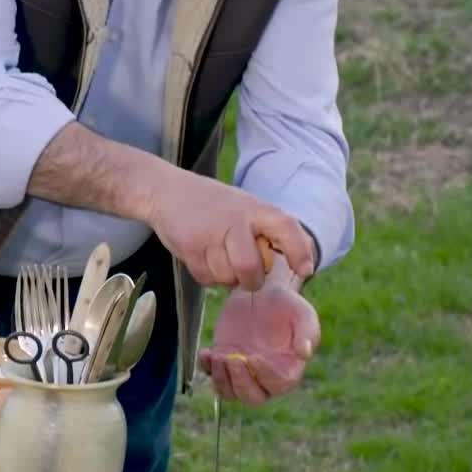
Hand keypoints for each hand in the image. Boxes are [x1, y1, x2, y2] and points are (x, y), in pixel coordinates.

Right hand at [146, 171, 316, 289]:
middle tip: (248, 275)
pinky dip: (208, 276)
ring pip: (228, 278)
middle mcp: (235, 220)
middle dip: (251, 280)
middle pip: (251, 268)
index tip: (305, 270)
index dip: (299, 250)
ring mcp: (210, 235)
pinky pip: (207, 279)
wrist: (166, 191)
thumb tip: (296, 264)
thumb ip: (265, 230)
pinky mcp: (190, 248)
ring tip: (219, 258)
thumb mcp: (244, 207)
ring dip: (226, 277)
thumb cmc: (212, 205)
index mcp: (254, 208)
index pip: (285, 226)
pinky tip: (203, 256)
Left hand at [197, 251, 320, 403]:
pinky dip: (205, 368)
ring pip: (229, 392)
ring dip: (221, 379)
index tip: (254, 357)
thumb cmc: (288, 306)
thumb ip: (307, 333)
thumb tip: (305, 352)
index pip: (277, 385)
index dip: (265, 375)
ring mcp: (241, 371)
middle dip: (240, 382)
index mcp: (288, 371)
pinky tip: (206, 352)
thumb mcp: (303, 314)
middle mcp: (263, 377)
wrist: (264, 292)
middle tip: (233, 359)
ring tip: (217, 356)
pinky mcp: (223, 359)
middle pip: (251, 397)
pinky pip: (210, 374)